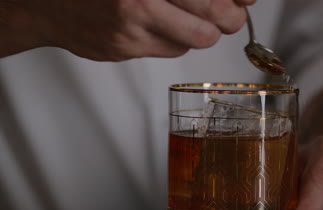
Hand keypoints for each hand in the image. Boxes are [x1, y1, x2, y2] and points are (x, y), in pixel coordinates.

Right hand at [1, 0, 254, 59]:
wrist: (49, 3)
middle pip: (213, 14)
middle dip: (231, 17)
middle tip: (231, 14)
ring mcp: (132, 26)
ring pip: (197, 37)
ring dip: (205, 31)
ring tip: (196, 22)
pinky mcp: (126, 49)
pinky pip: (173, 50)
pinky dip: (178, 40)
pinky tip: (165, 28)